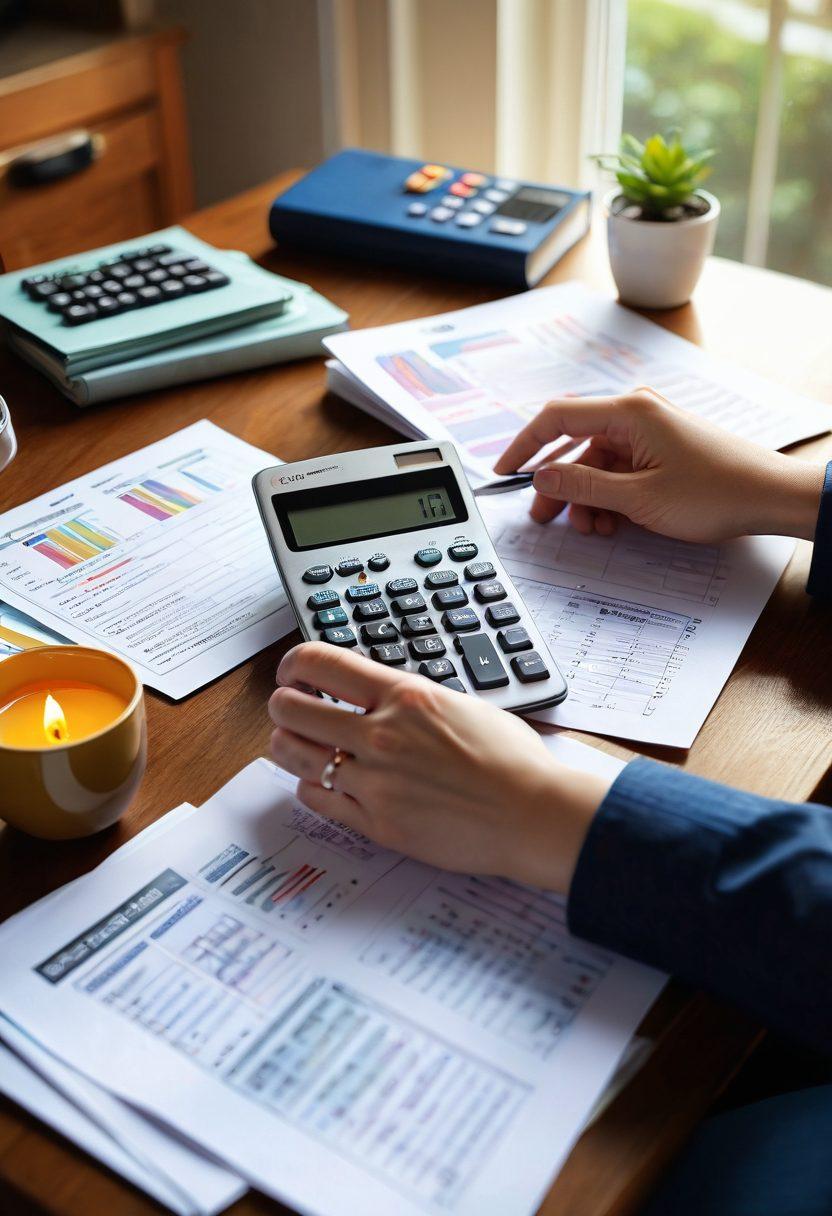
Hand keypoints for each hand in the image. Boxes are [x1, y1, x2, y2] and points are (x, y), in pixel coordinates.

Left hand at [268, 642, 608, 892]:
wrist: (533, 815)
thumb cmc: (512, 760)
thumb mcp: (462, 704)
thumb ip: (411, 700)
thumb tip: (381, 696)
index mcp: (405, 697)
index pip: (319, 663)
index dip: (294, 664)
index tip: (294, 671)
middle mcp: (381, 735)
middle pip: (291, 708)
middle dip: (283, 704)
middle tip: (291, 707)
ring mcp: (374, 782)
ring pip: (293, 755)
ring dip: (287, 743)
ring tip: (296, 742)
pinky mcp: (376, 824)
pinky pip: (316, 800)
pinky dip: (310, 786)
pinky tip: (323, 781)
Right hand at [494, 388, 823, 542]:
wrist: (770, 496)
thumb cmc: (716, 492)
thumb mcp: (638, 498)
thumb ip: (583, 486)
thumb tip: (541, 478)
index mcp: (628, 412)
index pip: (555, 418)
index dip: (524, 446)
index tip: (504, 472)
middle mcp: (635, 414)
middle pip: (575, 446)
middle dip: (558, 486)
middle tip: (545, 519)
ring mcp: (649, 431)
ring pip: (596, 464)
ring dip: (587, 498)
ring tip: (593, 530)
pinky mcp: (660, 449)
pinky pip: (619, 470)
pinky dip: (610, 497)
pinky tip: (613, 523)